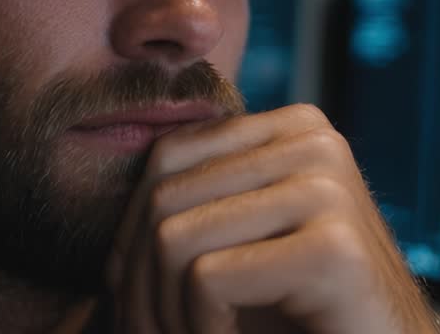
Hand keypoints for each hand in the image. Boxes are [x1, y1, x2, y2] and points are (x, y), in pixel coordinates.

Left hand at [104, 104, 438, 333]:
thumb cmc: (306, 311)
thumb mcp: (246, 239)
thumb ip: (201, 199)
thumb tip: (107, 178)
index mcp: (293, 127)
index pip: (165, 157)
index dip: (130, 234)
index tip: (135, 299)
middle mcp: (314, 142)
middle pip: (163, 197)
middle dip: (138, 282)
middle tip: (149, 333)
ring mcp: (328, 189)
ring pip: (173, 238)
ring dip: (164, 312)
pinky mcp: (333, 247)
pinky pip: (208, 279)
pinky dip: (199, 328)